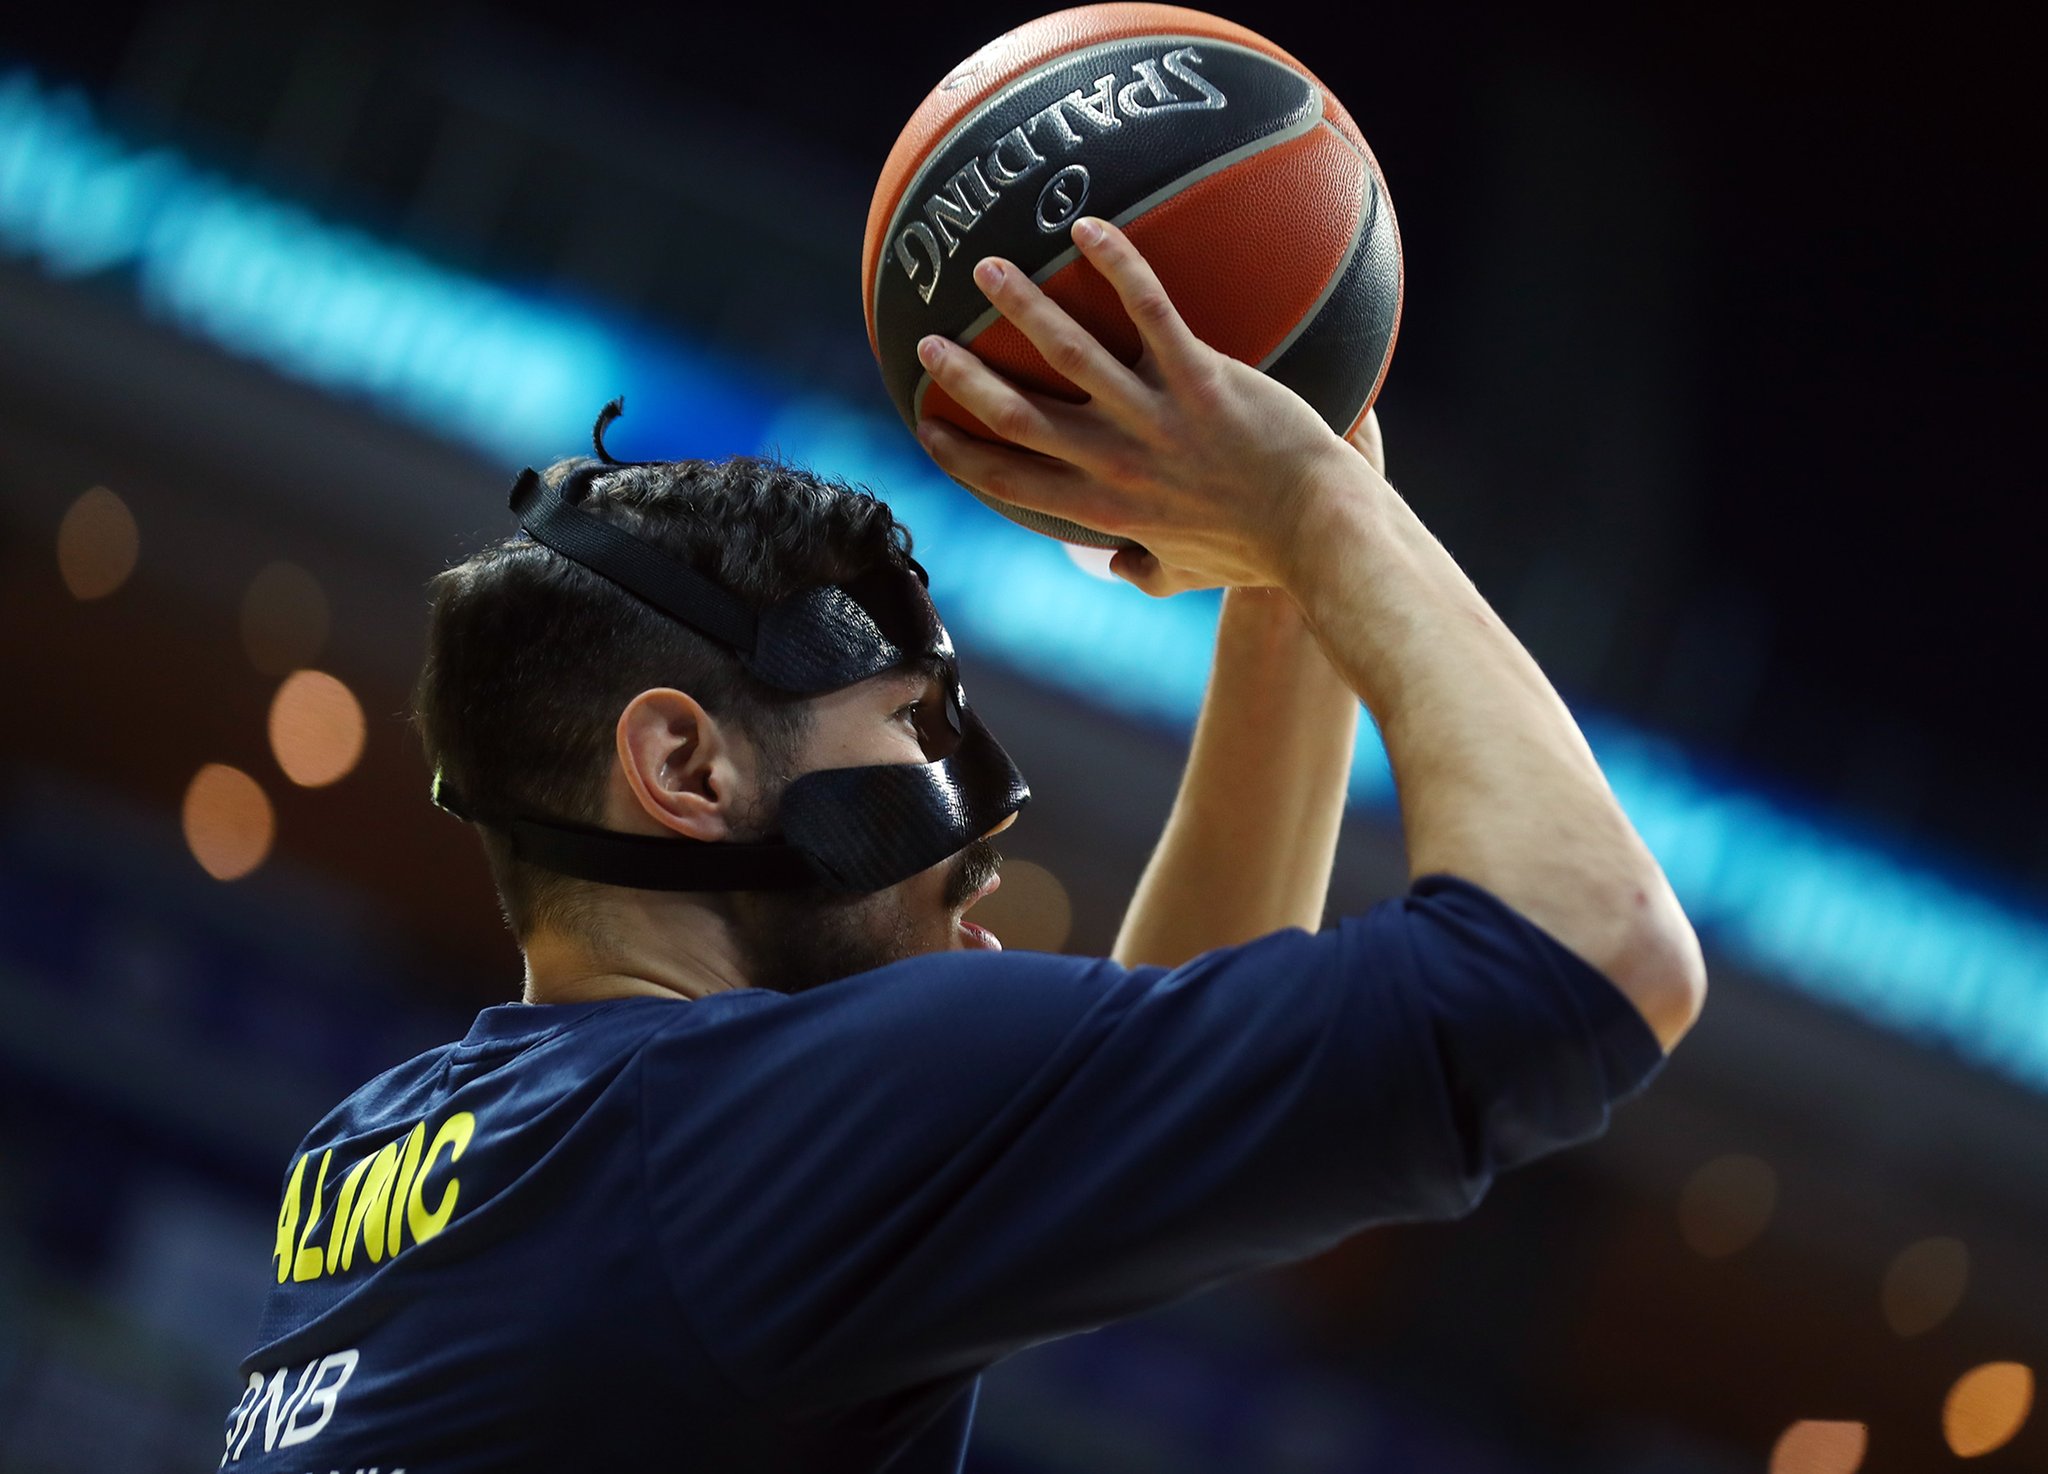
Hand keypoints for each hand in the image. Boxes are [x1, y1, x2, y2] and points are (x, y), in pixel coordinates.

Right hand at [913, 217, 1362, 592]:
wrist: (1318, 530)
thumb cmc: (1257, 553)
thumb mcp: (1187, 575)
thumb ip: (1145, 571)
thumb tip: (1121, 569)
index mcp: (1104, 508)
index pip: (1011, 480)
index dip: (962, 454)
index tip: (928, 426)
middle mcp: (1116, 461)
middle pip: (1018, 414)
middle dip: (964, 378)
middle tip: (926, 344)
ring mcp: (1157, 417)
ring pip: (1069, 353)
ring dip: (1021, 307)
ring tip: (987, 269)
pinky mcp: (1203, 378)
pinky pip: (1152, 310)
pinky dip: (1118, 265)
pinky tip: (1088, 228)